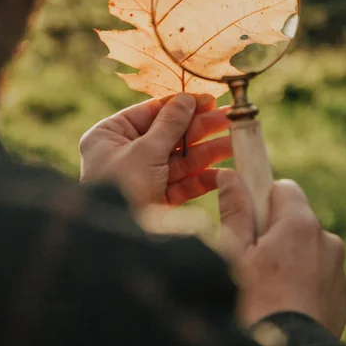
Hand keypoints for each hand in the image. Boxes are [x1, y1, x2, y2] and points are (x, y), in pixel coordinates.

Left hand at [80, 93, 230, 206]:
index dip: (181, 105)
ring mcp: (141, 177)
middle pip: (169, 135)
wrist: (116, 247)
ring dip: (209, 151)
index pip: (150, 112)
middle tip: (231, 117)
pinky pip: (182, 184)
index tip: (209, 98)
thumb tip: (186, 99)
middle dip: (201, 127)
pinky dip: (203, 179)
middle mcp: (123, 154)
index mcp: (109, 136)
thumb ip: (169, 124)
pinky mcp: (156, 199)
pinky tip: (225, 173)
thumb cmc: (121, 189)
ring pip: (180, 159)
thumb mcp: (145, 151)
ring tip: (236, 141)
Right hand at [218, 170, 345, 336]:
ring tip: (269, 285)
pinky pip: (319, 273)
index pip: (284, 187)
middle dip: (275, 231)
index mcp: (300, 224)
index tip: (249, 217)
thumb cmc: (254, 301)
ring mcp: (339, 270)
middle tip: (252, 258)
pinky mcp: (343, 295)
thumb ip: (235, 209)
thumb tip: (229, 174)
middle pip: (296, 219)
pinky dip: (304, 280)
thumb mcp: (235, 251)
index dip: (262, 199)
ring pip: (308, 248)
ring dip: (290, 257)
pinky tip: (285, 300)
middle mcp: (327, 240)